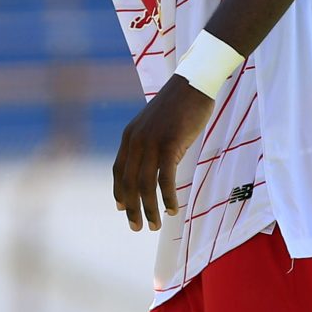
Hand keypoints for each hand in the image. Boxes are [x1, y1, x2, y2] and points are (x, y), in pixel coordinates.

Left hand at [112, 76, 213, 230]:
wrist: (193, 84)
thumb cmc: (179, 105)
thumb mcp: (156, 124)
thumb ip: (149, 143)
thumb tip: (152, 165)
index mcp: (130, 136)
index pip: (118, 171)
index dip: (119, 192)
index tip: (121, 209)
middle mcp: (136, 141)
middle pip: (130, 183)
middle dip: (132, 209)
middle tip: (138, 228)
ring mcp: (152, 143)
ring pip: (146, 186)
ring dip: (150, 209)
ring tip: (156, 225)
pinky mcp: (170, 145)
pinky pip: (166, 179)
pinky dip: (168, 198)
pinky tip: (173, 210)